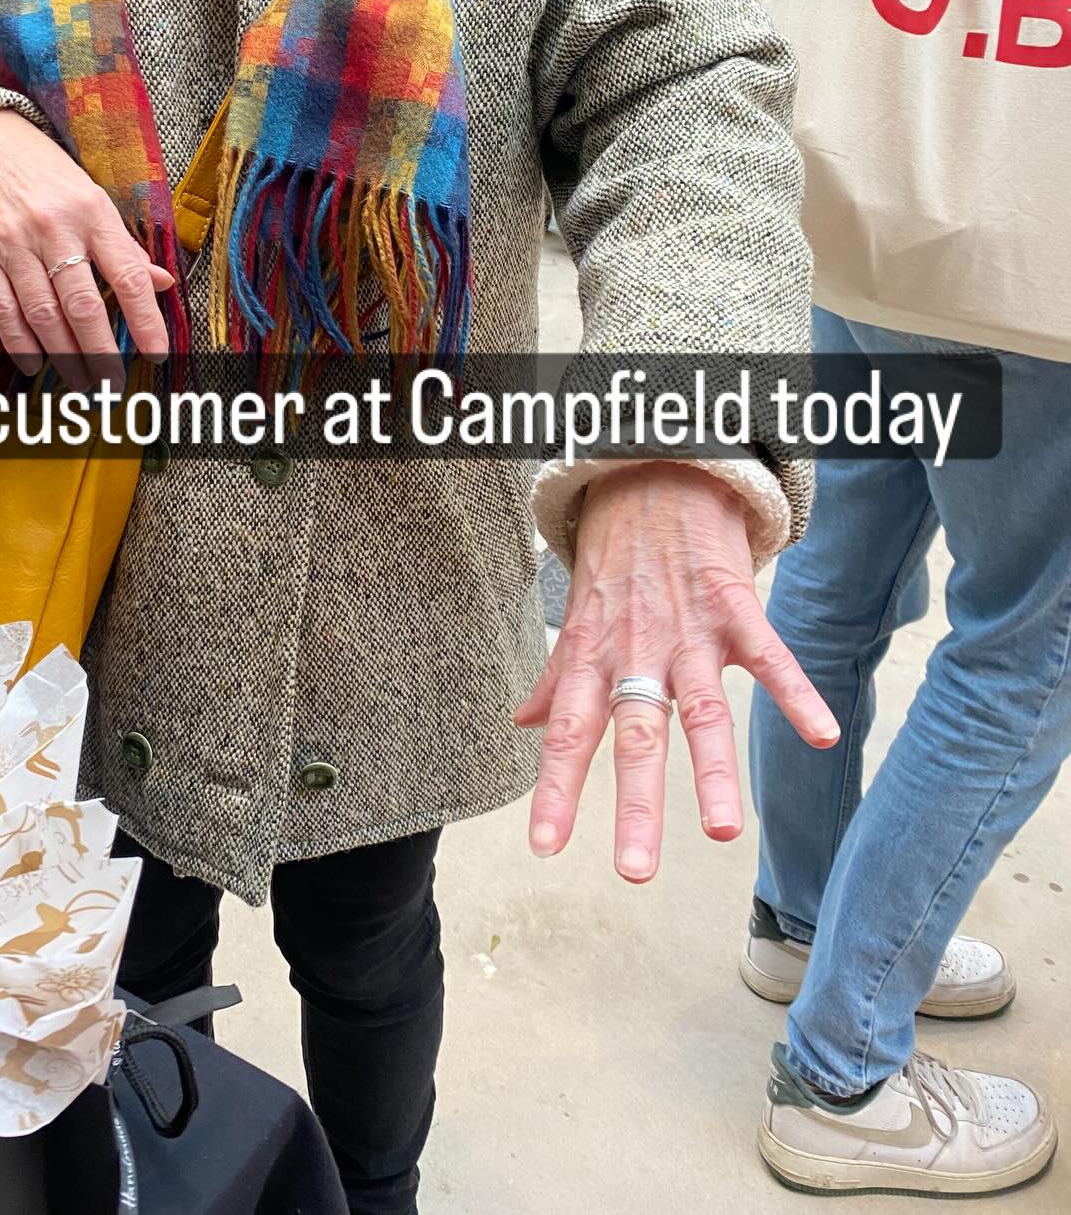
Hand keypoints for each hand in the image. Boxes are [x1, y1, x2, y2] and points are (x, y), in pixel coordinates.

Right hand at [0, 110, 175, 392]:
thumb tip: (162, 283)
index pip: (127, 275)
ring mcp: (12, 241)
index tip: (157, 355)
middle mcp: (54, 227)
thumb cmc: (45, 176)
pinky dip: (19, 343)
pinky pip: (2, 309)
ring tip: (81, 384)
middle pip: (82, 305)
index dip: (146, 320)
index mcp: (93, 212)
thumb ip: (123, 246)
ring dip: (64, 357)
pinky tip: (36, 364)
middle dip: (100, 353)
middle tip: (112, 386)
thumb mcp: (92, 198)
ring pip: (42, 314)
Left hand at [515, 461, 838, 881]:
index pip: (569, 734)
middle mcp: (637, 650)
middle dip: (637, 805)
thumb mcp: (578, 616)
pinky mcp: (735, 607)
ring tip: (725, 835)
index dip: (556, 789)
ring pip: (704, 710)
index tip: (546, 849)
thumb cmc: (615, 555)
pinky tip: (823, 736)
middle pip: (636, 735)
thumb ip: (556, 678)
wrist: (654, 473)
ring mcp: (688, 631)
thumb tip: (522, 727)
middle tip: (635, 873)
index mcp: (593, 657)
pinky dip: (797, 694)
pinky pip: (769, 656)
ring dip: (716, 772)